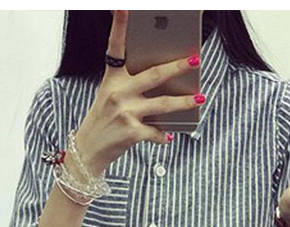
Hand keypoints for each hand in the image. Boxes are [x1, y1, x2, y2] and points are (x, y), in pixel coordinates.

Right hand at [75, 10, 203, 174]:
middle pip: (154, 75)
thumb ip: (132, 85)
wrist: (88, 150)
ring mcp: (126, 113)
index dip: (120, 26)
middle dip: (178, 67)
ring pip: (164, 104)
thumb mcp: (110, 96)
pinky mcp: (132, 133)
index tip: (124, 7)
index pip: (115, 47)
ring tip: (200, 97)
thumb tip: (165, 81)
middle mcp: (118, 92)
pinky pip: (157, 131)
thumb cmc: (104, 119)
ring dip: (185, 101)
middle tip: (195, 59)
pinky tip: (170, 135)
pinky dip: (164, 135)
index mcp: (112, 78)